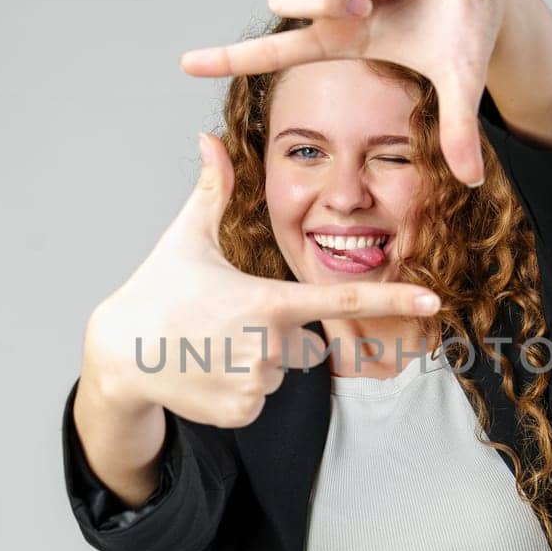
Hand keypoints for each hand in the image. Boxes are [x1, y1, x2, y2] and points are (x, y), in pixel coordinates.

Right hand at [82, 133, 442, 428]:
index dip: (390, 298)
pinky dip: (238, 389)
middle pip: (301, 340)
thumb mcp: (188, 238)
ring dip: (252, 360)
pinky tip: (204, 373)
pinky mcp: (242, 412)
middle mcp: (269, 344)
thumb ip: (213, 191)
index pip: (340, 295)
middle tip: (222, 322)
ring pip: (280, 370)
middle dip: (271, 332)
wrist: (119, 352)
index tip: (432, 300)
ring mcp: (256, 381)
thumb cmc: (158, 288)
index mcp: (267, 300)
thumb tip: (209, 138)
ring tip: (209, 346)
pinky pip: (260, 398)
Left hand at [179, 0, 513, 188]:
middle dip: (327, 1)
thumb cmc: (469, 32)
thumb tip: (474, 179)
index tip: (186, 64)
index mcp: (344, 41)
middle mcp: (337, 3)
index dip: (231, 57)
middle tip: (371, 8)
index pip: (276, 51)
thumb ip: (457, 129)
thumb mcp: (460, 81)